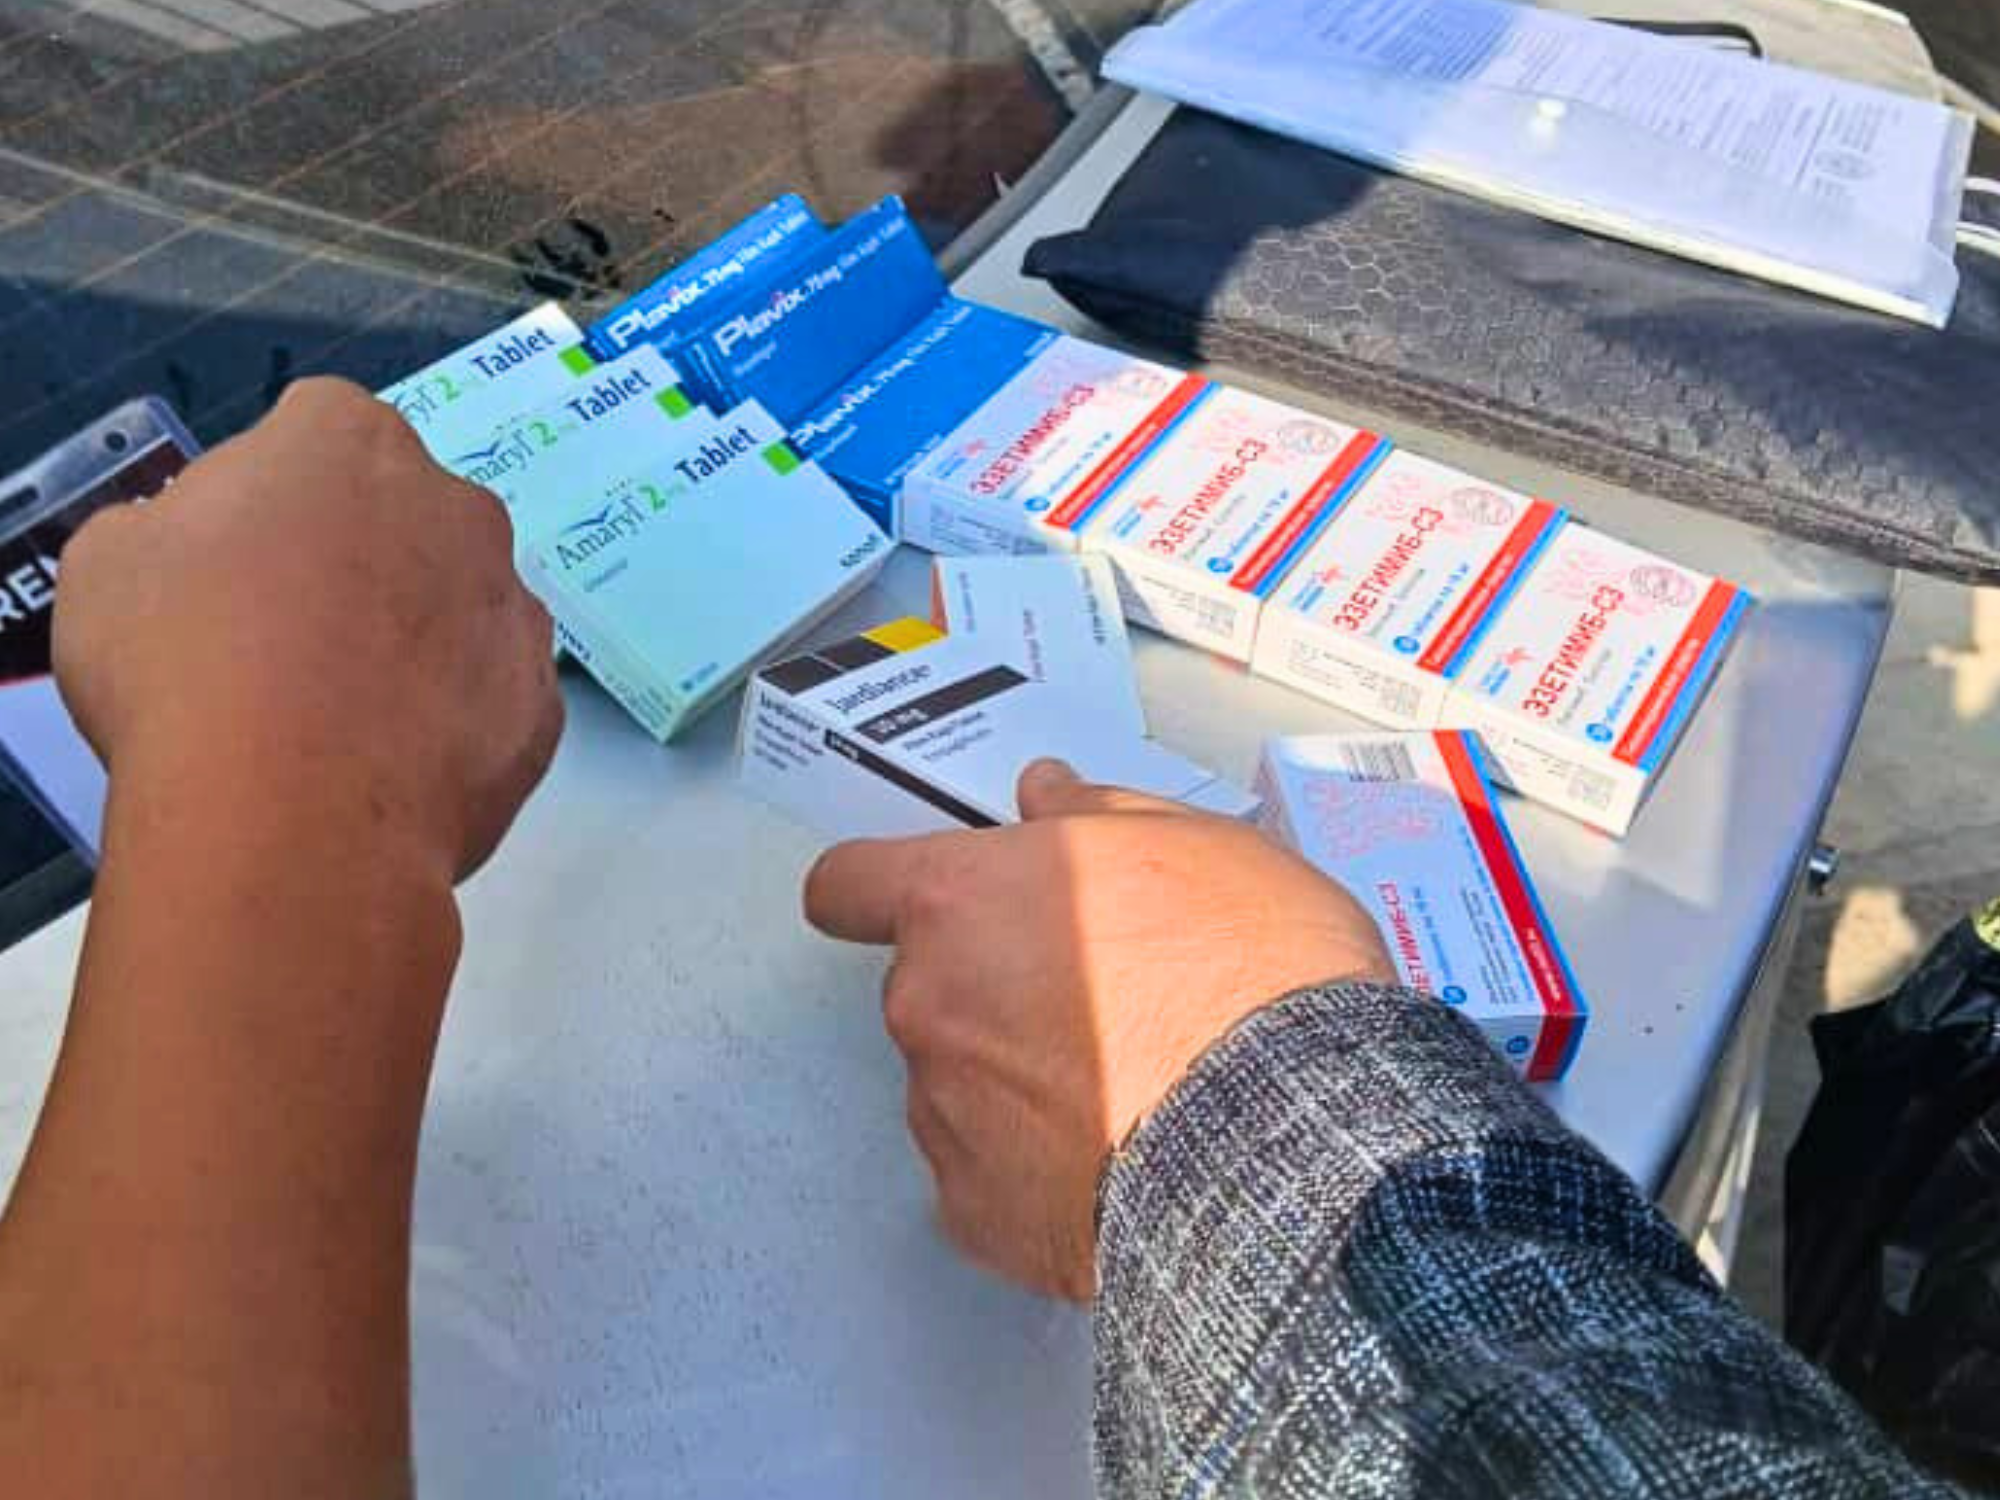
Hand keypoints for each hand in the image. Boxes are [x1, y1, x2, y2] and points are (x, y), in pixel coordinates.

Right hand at [53, 377, 562, 880]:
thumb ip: (170, 528)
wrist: (294, 818)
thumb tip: (199, 548)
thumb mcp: (111, 566)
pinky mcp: (543, 704)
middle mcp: (456, 506)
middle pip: (403, 518)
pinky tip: (392, 770)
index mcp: (348, 440)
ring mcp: (513, 607)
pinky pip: (491, 700)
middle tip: (287, 643)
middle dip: (357, 564)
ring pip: (459, 609)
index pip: (315, 432)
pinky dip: (452, 726)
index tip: (238, 561)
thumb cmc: (187, 667)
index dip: (270, 498)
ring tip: (340, 722)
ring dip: (414, 645)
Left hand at [803, 758, 1393, 1300]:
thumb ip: (1096, 815)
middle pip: (927, 987)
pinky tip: (1114, 1165)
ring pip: (959, 1083)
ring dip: (1016, 1083)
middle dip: (991, 991)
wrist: (1289, 1135)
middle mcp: (928, 1003)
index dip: (876, 894)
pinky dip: (1035, 1172)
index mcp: (962, 901)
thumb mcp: (1197, 848)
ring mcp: (944, 1113)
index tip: (920, 908)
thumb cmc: (1249, 974)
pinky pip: (988, 1177)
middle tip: (1100, 1005)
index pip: (849, 884)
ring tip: (1126, 1094)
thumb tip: (1045, 794)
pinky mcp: (976, 1212)